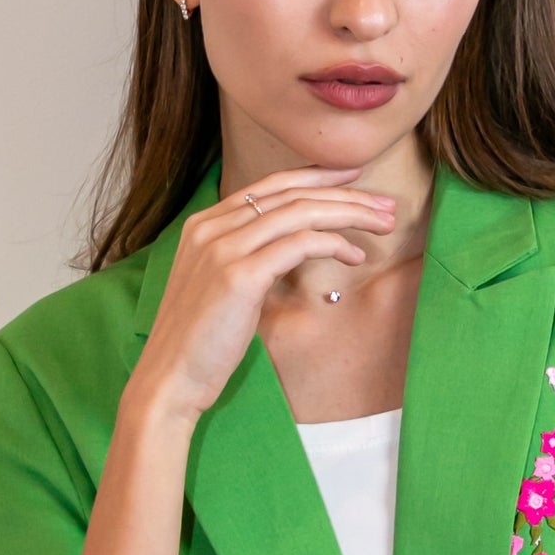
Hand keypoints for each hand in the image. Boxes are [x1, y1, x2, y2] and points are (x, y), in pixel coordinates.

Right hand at [127, 164, 398, 423]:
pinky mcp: (239, 276)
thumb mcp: (220, 288)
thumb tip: (293, 249)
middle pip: (290, 194)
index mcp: (204, 226)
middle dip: (344, 193)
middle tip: (385, 203)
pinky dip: (333, 243)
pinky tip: (355, 255)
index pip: (269, 185)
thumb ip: (247, 259)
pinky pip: (299, 244)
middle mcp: (211, 228)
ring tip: (384, 223)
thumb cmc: (199, 344)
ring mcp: (223, 249)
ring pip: (300, 212)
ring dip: (349, 213)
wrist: (168, 379)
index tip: (353, 176)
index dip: (315, 176)